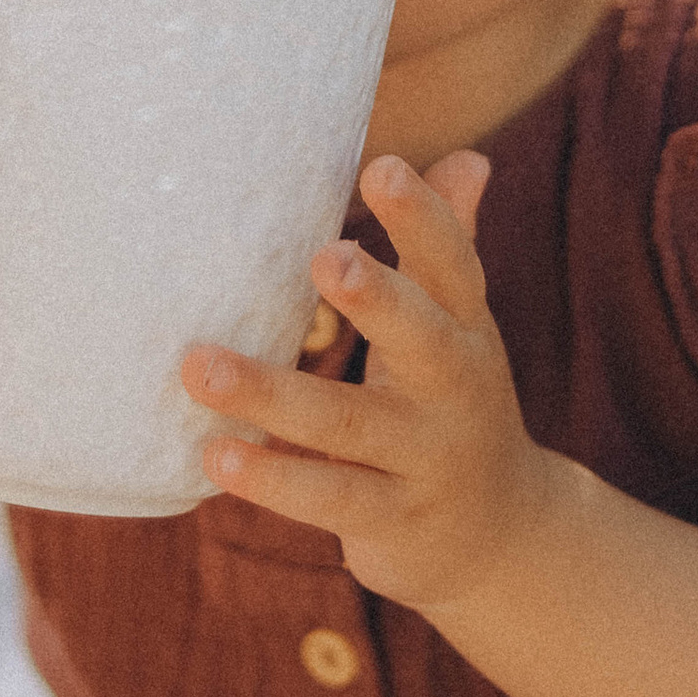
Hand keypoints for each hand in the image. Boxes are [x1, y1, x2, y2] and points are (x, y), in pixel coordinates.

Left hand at [181, 150, 563, 612]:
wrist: (498, 538)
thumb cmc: (452, 405)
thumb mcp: (460, 329)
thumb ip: (450, 248)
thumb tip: (469, 158)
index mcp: (467, 332)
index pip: (454, 267)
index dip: (423, 219)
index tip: (381, 167)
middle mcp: (457, 391)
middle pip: (423, 339)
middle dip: (378, 300)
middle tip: (327, 256)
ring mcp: (427, 460)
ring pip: (350, 425)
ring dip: (273, 396)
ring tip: (199, 366)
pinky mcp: (394, 520)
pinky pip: (329, 499)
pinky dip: (273, 479)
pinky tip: (215, 456)